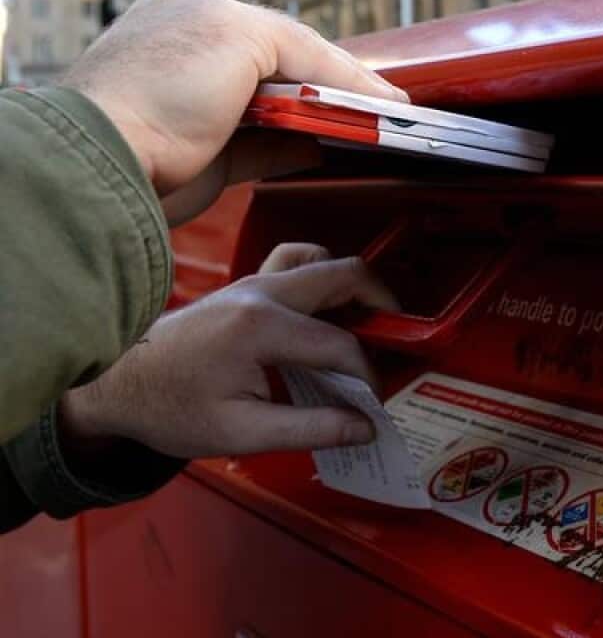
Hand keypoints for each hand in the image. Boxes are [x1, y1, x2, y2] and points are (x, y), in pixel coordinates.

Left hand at [59, 244, 397, 458]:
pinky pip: (295, 262)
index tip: (375, 404)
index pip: (340, 345)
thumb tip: (363, 426)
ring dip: (350, 284)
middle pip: (343, 275)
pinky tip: (324, 311)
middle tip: (397, 335)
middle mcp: (261, 293)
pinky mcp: (243, 286)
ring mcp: (251, 282)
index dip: (368, 376)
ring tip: (365, 320)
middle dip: (381, 303)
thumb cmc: (171, 409)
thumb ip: (310, 428)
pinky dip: (320, 278)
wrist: (115, 384)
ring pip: (320, 259)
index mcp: (262, 328)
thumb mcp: (242, 433)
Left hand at [63, 0, 407, 198]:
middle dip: (335, 93)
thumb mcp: (241, 36)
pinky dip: (303, 152)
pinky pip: (269, 152)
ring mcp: (205, 111)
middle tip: (382, 114)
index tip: (386, 93)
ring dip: (323, 123)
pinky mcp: (208, 158)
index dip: (343, 65)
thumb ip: (302, 50)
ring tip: (365, 134)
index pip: (291, 35)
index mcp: (201, 13)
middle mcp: (201, 58)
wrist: (109, 161)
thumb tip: (343, 84)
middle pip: (291, 73)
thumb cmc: (156, 86)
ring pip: (284, 113)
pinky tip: (331, 152)